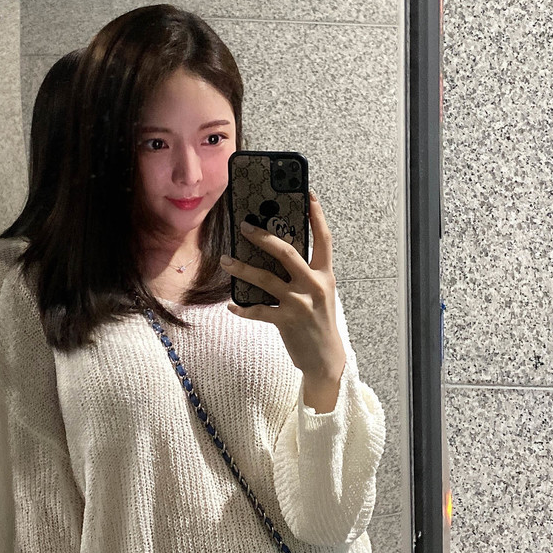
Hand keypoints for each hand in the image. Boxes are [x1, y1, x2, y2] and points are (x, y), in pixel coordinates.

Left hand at [221, 191, 345, 409]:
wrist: (326, 359)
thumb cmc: (318, 320)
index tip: (307, 193)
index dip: (316, 215)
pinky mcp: (286, 321)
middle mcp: (314, 285)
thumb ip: (304, 272)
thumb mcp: (319, 293)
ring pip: (266, 279)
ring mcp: (300, 303)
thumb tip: (275, 250)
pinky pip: (258, 311)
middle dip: (263, 237)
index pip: (323, 238)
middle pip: (287, 252)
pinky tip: (232, 305)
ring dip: (242, 268)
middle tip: (244, 225)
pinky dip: (243, 308)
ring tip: (225, 260)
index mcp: (325, 274)